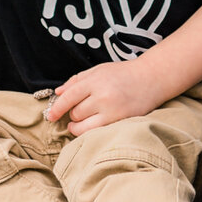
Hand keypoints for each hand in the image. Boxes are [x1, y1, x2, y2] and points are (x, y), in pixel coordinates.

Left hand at [45, 58, 169, 132]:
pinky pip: (95, 132)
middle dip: (73, 114)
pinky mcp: (120, 121)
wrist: (151, 79)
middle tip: (80, 111)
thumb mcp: (99, 70)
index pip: (69, 97)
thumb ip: (77, 80)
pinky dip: (89, 131)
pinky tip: (91, 126)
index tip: (50, 116)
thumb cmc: (123, 74)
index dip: (57, 108)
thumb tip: (58, 93)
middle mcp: (102, 95)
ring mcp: (112, 110)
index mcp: (95, 80)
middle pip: (75, 113)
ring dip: (80, 124)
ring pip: (83, 125)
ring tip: (85, 119)